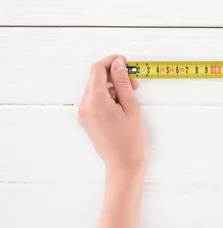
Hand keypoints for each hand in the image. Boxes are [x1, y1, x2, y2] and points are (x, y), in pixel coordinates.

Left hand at [78, 55, 147, 227]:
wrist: (124, 166)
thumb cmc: (131, 141)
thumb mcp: (131, 108)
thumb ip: (123, 83)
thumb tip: (118, 64)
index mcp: (95, 102)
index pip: (97, 70)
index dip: (111, 61)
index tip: (125, 61)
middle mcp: (85, 107)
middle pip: (96, 79)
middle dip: (114, 75)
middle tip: (134, 82)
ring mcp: (84, 114)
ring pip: (96, 89)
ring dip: (112, 87)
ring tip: (131, 96)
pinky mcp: (87, 120)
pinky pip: (95, 100)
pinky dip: (108, 97)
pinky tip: (122, 105)